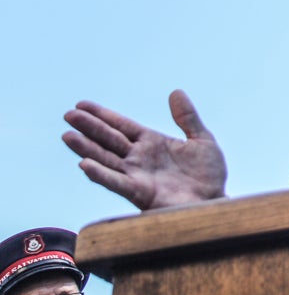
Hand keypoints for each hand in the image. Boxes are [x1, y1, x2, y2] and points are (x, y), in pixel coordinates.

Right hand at [62, 90, 227, 209]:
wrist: (215, 202)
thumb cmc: (208, 175)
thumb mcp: (202, 140)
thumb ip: (187, 118)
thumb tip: (175, 92)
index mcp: (152, 143)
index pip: (122, 125)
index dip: (103, 115)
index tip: (81, 104)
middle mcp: (139, 158)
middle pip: (109, 139)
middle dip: (89, 127)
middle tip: (68, 115)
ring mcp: (137, 175)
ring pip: (106, 159)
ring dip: (86, 148)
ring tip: (67, 136)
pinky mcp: (139, 193)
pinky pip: (116, 183)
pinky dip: (100, 174)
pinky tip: (84, 164)